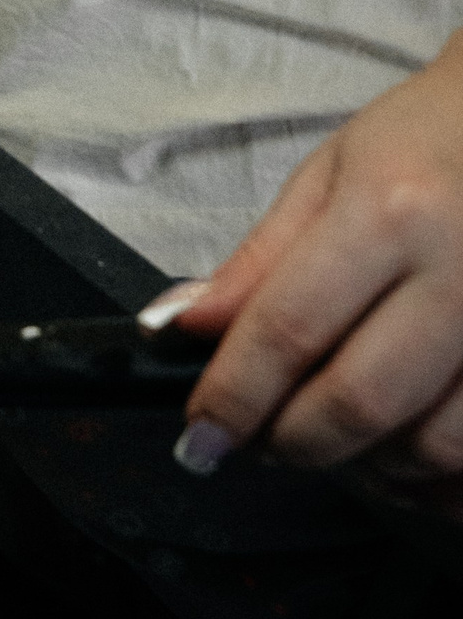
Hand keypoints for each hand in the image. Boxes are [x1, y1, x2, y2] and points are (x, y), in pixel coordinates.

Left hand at [160, 31, 462, 509]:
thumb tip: (184, 328)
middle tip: (261, 440)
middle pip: (359, 402)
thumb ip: (259, 260)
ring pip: (432, 448)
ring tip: (334, 438)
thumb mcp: (331, 173)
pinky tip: (402, 452)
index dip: (234, 397)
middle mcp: (460, 274)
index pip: (290, 328)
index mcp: (391, 211)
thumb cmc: (427, 139)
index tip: (199, 437)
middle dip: (292, 442)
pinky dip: (436, 479)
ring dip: (368, 467)